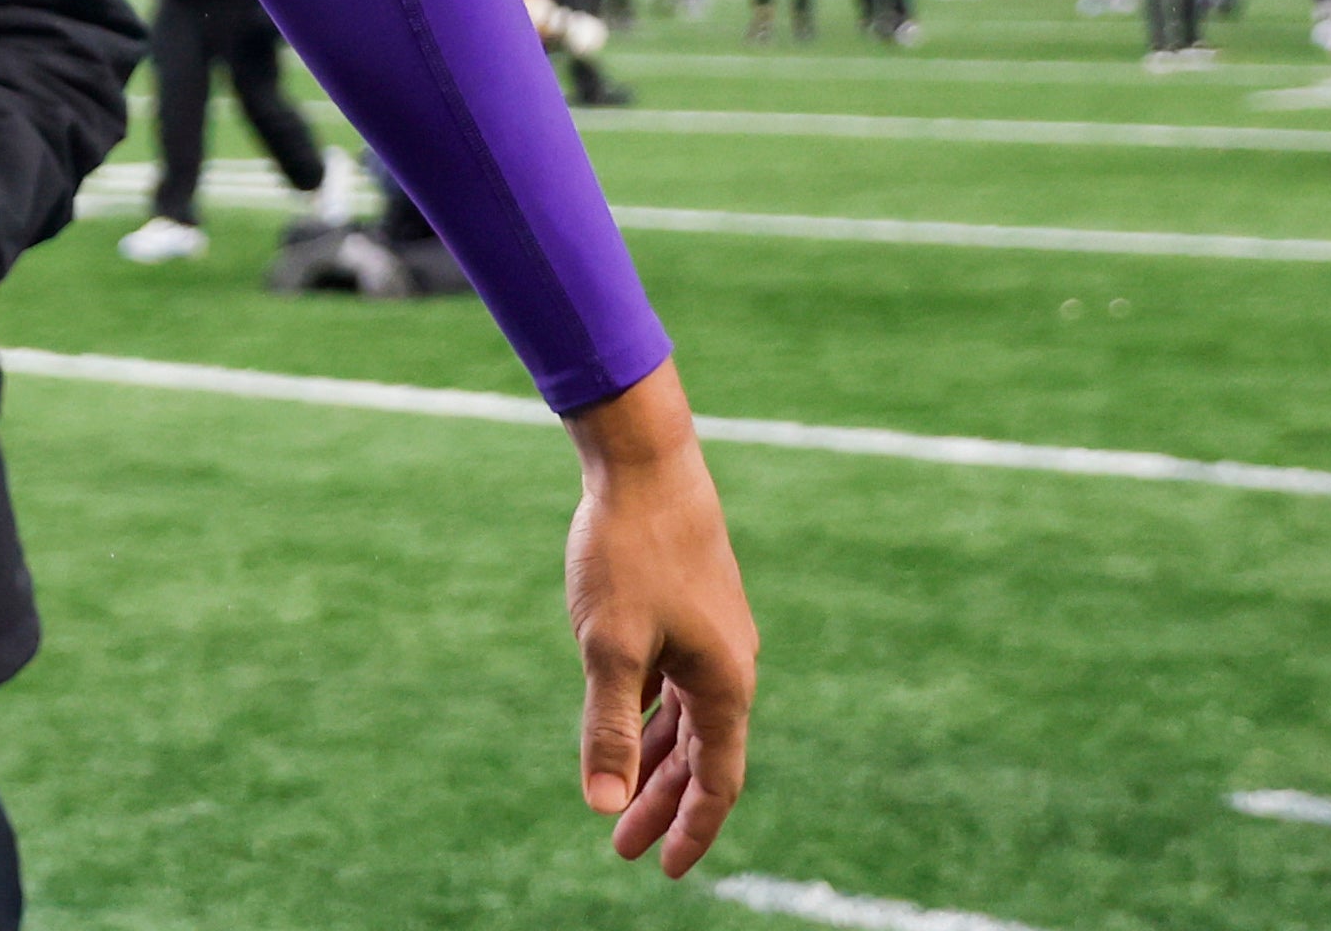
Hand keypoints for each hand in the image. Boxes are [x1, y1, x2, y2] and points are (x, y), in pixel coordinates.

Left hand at [562, 363, 755, 871]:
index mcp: (723, 684)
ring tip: (618, 800)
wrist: (645, 461)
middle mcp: (727, 666)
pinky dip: (650, 715)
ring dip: (653, 762)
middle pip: (699, 757)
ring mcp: (709, 637)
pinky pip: (673, 684)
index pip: (716, 781)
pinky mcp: (688, 610)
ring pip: (684, 720)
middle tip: (623, 847)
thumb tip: (602, 806)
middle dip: (663, 804)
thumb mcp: (609, 647)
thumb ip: (607, 728)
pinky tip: (624, 728)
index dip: (691, 829)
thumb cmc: (629, 551)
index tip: (665, 868)